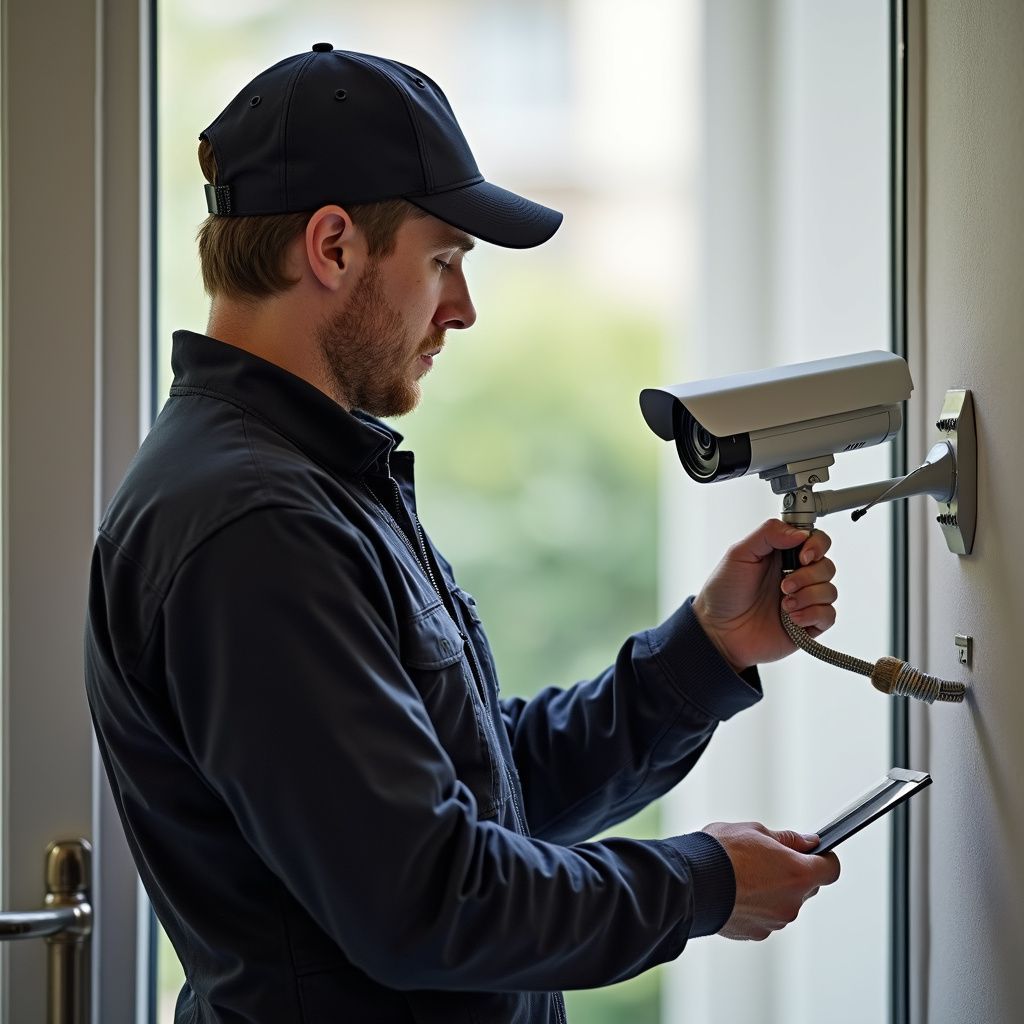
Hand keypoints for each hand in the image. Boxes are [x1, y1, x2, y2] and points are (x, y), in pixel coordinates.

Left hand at [693, 519, 836, 672]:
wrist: (719, 632)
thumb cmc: (723, 593)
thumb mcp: (739, 554)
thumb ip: (768, 534)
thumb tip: (800, 533)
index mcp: (782, 555)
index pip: (816, 541)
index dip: (816, 545)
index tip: (803, 556)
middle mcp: (796, 575)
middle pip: (827, 565)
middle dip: (807, 576)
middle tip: (784, 586)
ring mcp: (803, 600)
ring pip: (830, 590)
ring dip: (808, 597)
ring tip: (784, 605)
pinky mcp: (807, 624)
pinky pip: (828, 615)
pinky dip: (813, 615)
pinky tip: (792, 619)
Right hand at [702, 821, 840, 940]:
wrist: (691, 882)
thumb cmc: (721, 853)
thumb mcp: (755, 831)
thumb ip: (787, 839)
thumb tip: (808, 842)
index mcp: (798, 874)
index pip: (831, 869)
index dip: (823, 859)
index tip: (813, 852)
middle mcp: (792, 902)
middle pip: (806, 887)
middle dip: (793, 873)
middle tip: (768, 858)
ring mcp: (775, 921)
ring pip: (784, 902)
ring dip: (772, 890)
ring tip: (743, 874)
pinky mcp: (756, 933)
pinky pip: (765, 917)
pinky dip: (756, 906)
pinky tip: (735, 891)